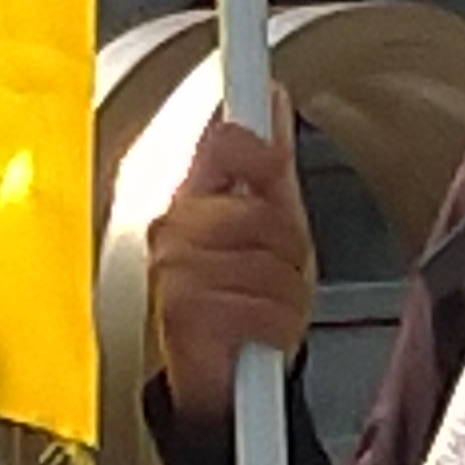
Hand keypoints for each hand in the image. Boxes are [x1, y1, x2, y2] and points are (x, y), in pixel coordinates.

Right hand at [152, 103, 313, 427]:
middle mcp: (175, 229)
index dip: (249, 128)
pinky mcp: (184, 315)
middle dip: (290, 252)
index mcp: (193, 199)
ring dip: (287, 298)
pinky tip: (260, 336)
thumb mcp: (268, 230)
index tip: (261, 80)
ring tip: (267, 310)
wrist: (220, 384)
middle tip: (276, 275)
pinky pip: (263, 308)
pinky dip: (277, 329)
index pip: (222, 144)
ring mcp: (175, 271)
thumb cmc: (239, 304)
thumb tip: (273, 101)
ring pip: (271, 265)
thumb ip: (269, 166)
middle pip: (265, 213)